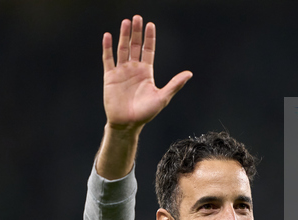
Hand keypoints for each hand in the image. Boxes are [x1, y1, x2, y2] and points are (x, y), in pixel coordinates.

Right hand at [102, 15, 191, 130]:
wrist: (128, 123)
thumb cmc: (146, 113)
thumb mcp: (163, 97)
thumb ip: (175, 84)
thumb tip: (190, 73)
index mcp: (147, 72)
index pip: (148, 50)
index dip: (149, 38)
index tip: (150, 24)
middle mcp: (134, 69)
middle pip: (135, 46)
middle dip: (136, 32)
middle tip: (137, 17)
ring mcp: (121, 72)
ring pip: (122, 49)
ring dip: (124, 36)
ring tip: (126, 22)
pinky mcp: (110, 76)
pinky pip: (108, 59)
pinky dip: (107, 47)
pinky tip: (108, 36)